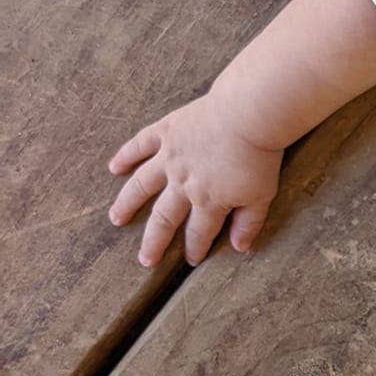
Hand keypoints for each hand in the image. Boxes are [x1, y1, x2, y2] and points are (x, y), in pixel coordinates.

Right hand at [106, 93, 284, 265]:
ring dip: (128, 203)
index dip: (195, 248)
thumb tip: (241, 249)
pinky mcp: (167, 132)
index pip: (199, 232)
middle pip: (165, 218)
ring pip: (142, 185)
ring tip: (115, 218)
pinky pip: (140, 144)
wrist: (249, 114)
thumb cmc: (259, 156)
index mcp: (208, 200)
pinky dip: (126, 155)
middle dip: (154, 241)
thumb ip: (249, 223)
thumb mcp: (261, 195)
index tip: (191, 261)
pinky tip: (114, 167)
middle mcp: (182, 183)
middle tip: (145, 259)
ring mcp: (171, 157)